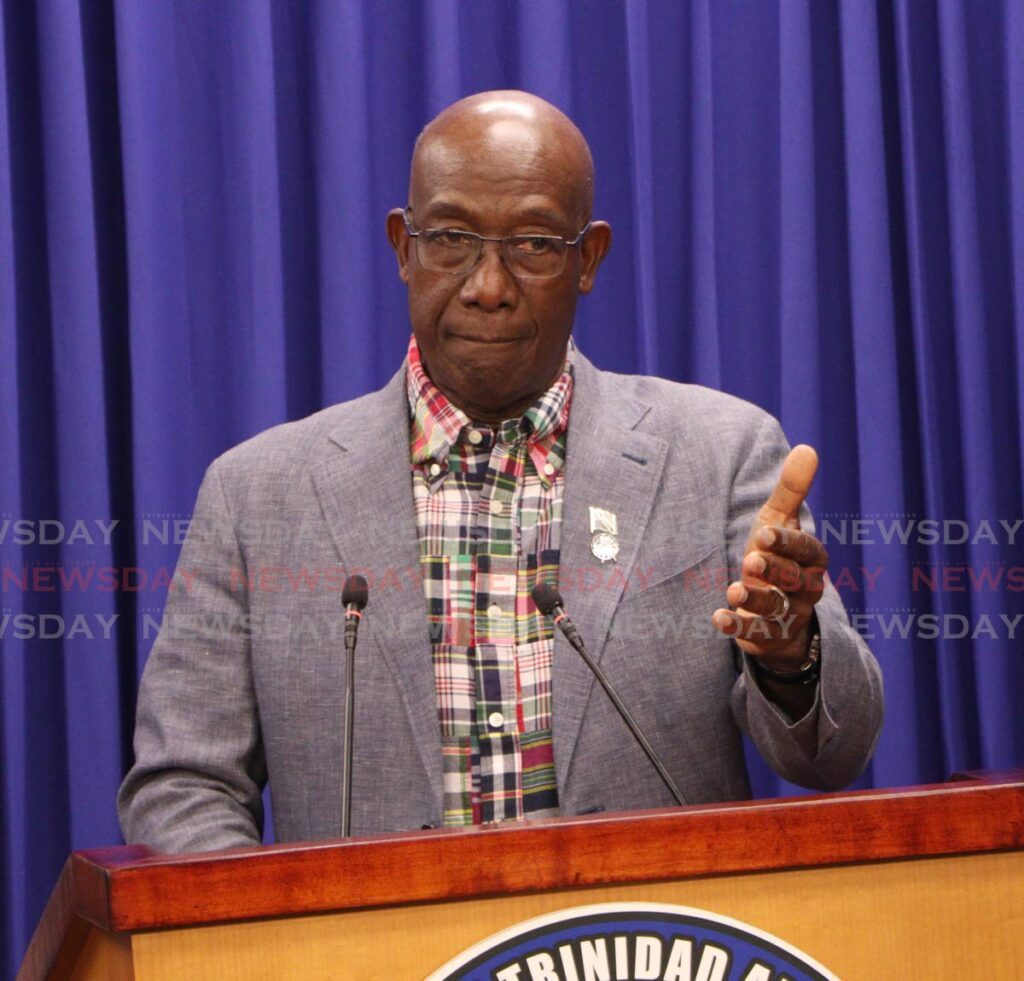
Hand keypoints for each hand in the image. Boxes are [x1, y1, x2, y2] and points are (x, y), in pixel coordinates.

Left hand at [712, 444, 827, 670]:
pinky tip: (719, 618)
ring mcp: (788, 615)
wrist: (776, 609)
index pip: (807, 550)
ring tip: (734, 590)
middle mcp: (805, 588)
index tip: (764, 533)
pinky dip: (739, 627)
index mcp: (811, 559)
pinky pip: (758, 636)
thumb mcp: (778, 521)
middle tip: (751, 560)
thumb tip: (808, 449)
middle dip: (775, 570)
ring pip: (778, 610)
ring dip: (757, 601)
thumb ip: (791, 490)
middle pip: (797, 580)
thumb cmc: (775, 555)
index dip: (788, 543)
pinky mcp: (768, 637)